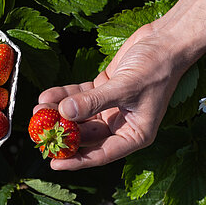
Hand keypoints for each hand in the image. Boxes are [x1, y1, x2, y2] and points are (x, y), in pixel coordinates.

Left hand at [35, 23, 189, 170]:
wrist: (167, 41)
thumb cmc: (156, 68)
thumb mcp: (126, 87)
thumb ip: (95, 101)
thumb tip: (65, 113)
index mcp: (135, 134)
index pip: (102, 154)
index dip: (77, 160)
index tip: (54, 163)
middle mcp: (123, 125)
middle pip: (87, 136)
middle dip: (63, 132)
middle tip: (38, 132)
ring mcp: (113, 107)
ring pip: (81, 116)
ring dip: (59, 113)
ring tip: (38, 110)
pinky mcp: (106, 89)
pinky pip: (81, 97)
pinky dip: (64, 96)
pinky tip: (47, 95)